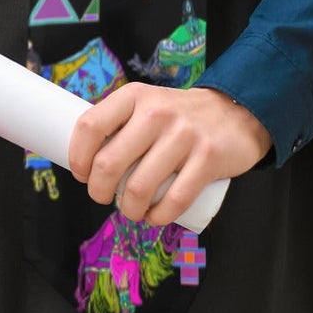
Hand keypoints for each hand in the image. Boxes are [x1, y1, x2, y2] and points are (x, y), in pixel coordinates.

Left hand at [67, 84, 271, 226]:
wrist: (234, 113)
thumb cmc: (177, 116)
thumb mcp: (146, 104)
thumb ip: (120, 123)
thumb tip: (86, 157)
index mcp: (133, 96)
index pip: (90, 125)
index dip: (77, 156)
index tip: (81, 173)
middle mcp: (155, 112)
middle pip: (109, 163)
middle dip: (98, 191)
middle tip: (102, 197)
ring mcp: (183, 135)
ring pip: (139, 187)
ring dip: (128, 209)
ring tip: (130, 210)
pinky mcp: (207, 159)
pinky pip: (174, 200)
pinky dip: (158, 217)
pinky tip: (153, 217)